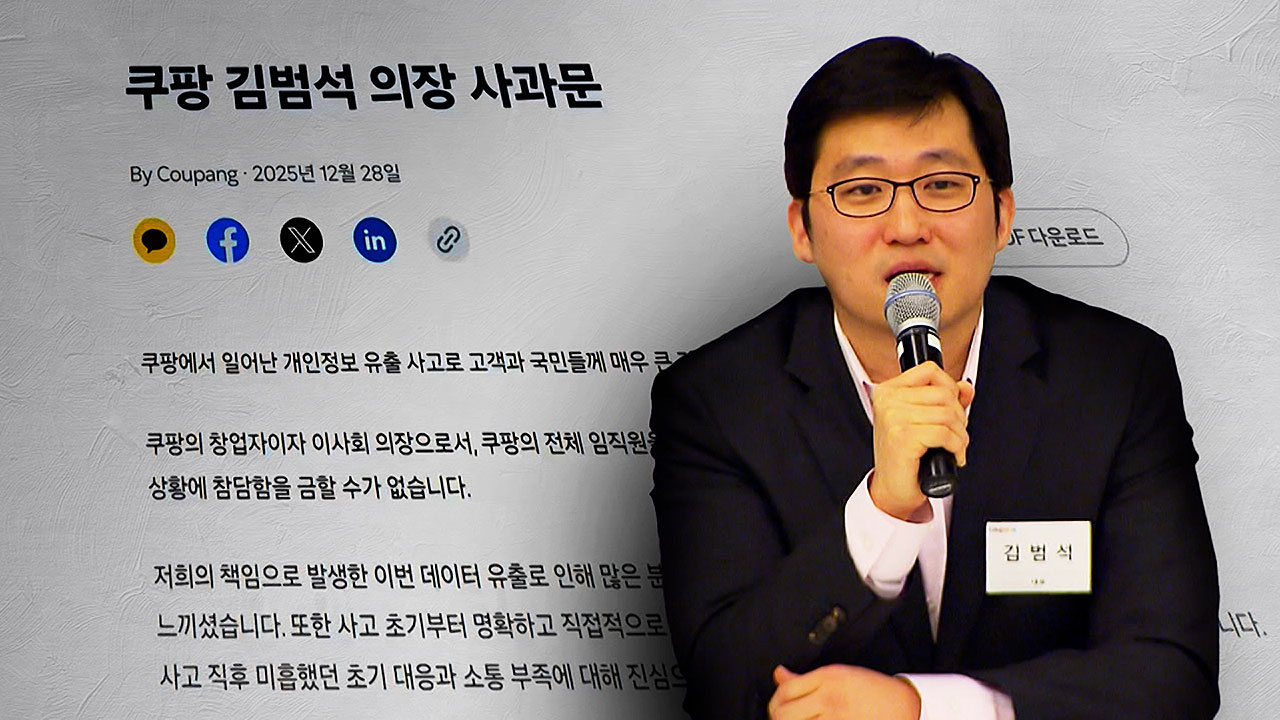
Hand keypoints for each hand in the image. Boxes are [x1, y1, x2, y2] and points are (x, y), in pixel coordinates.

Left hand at [769, 664, 920, 719]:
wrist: (904, 706)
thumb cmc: (871, 689)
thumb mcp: (838, 674)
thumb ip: (804, 678)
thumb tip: (778, 674)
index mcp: (827, 678)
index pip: (785, 691)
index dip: (775, 702)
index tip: (777, 706)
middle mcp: (830, 699)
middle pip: (784, 715)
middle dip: (778, 718)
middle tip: (784, 718)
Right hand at [869, 362, 973, 519]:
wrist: (892, 489)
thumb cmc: (905, 457)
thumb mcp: (924, 422)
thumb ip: (945, 401)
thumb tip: (966, 388)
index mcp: (888, 392)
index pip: (929, 370)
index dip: (949, 387)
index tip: (952, 406)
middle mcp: (888, 401)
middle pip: (943, 393)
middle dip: (959, 416)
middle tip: (956, 434)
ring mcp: (893, 418)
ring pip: (948, 414)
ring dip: (960, 435)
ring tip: (956, 447)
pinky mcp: (903, 436)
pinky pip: (945, 433)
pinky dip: (957, 447)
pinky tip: (953, 456)